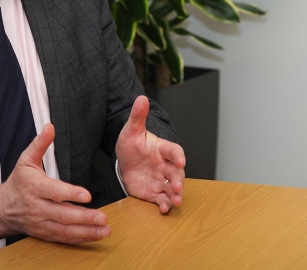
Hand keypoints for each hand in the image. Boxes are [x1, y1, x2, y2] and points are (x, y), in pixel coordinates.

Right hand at [0, 124, 110, 246]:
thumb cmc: (18, 183)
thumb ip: (40, 144)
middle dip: (84, 217)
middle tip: (102, 217)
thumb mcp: (25, 160)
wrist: (1, 209)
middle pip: (62, 214)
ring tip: (104, 229)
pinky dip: (80, 238)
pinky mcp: (45, 233)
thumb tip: (50, 127)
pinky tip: (95, 234)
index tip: (87, 196)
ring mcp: (41, 222)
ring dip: (86, 231)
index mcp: (35, 188)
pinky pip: (63, 238)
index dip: (71, 194)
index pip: (54, 192)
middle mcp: (38, 207)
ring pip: (65, 230)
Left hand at [116, 95, 185, 212]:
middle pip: (176, 172)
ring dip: (175, 194)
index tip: (181, 160)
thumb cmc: (132, 143)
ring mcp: (160, 179)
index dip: (178, 155)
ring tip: (175, 201)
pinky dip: (164, 204)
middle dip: (178, 180)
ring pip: (172, 188)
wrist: (125, 160)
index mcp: (162, 148)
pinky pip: (161, 199)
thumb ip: (137, 116)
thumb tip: (141, 98)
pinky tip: (163, 209)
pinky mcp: (153, 192)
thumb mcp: (132, 129)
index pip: (174, 150)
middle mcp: (165, 165)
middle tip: (177, 187)